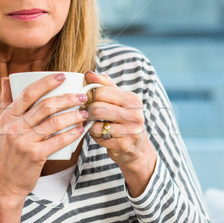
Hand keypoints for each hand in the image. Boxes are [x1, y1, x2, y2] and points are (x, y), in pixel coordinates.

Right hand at [0, 73, 87, 200]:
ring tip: (84, 112)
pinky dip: (71, 134)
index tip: (62, 76)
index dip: (46, 82)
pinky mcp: (35, 155)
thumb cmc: (8, 151)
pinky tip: (81, 130)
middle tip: (82, 95)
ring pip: (54, 122)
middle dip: (67, 98)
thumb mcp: (1, 125)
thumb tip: (6, 78)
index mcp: (7, 116)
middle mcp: (14, 127)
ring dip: (73, 115)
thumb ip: (5, 101)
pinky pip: (57, 141)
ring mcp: (24, 141)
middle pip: (45, 106)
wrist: (5, 181)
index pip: (28, 93)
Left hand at [85, 71, 156, 195]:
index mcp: (133, 100)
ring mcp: (131, 131)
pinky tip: (99, 134)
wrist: (136, 149)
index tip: (88, 101)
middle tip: (87, 114)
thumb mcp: (118, 100)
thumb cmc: (123, 121)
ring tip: (92, 123)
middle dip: (88, 111)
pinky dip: (95, 136)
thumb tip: (89, 73)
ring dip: (90, 125)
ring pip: (96, 124)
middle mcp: (135, 114)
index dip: (89, 96)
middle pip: (97, 107)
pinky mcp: (124, 145)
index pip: (101, 91)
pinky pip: (99, 137)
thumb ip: (104, 85)